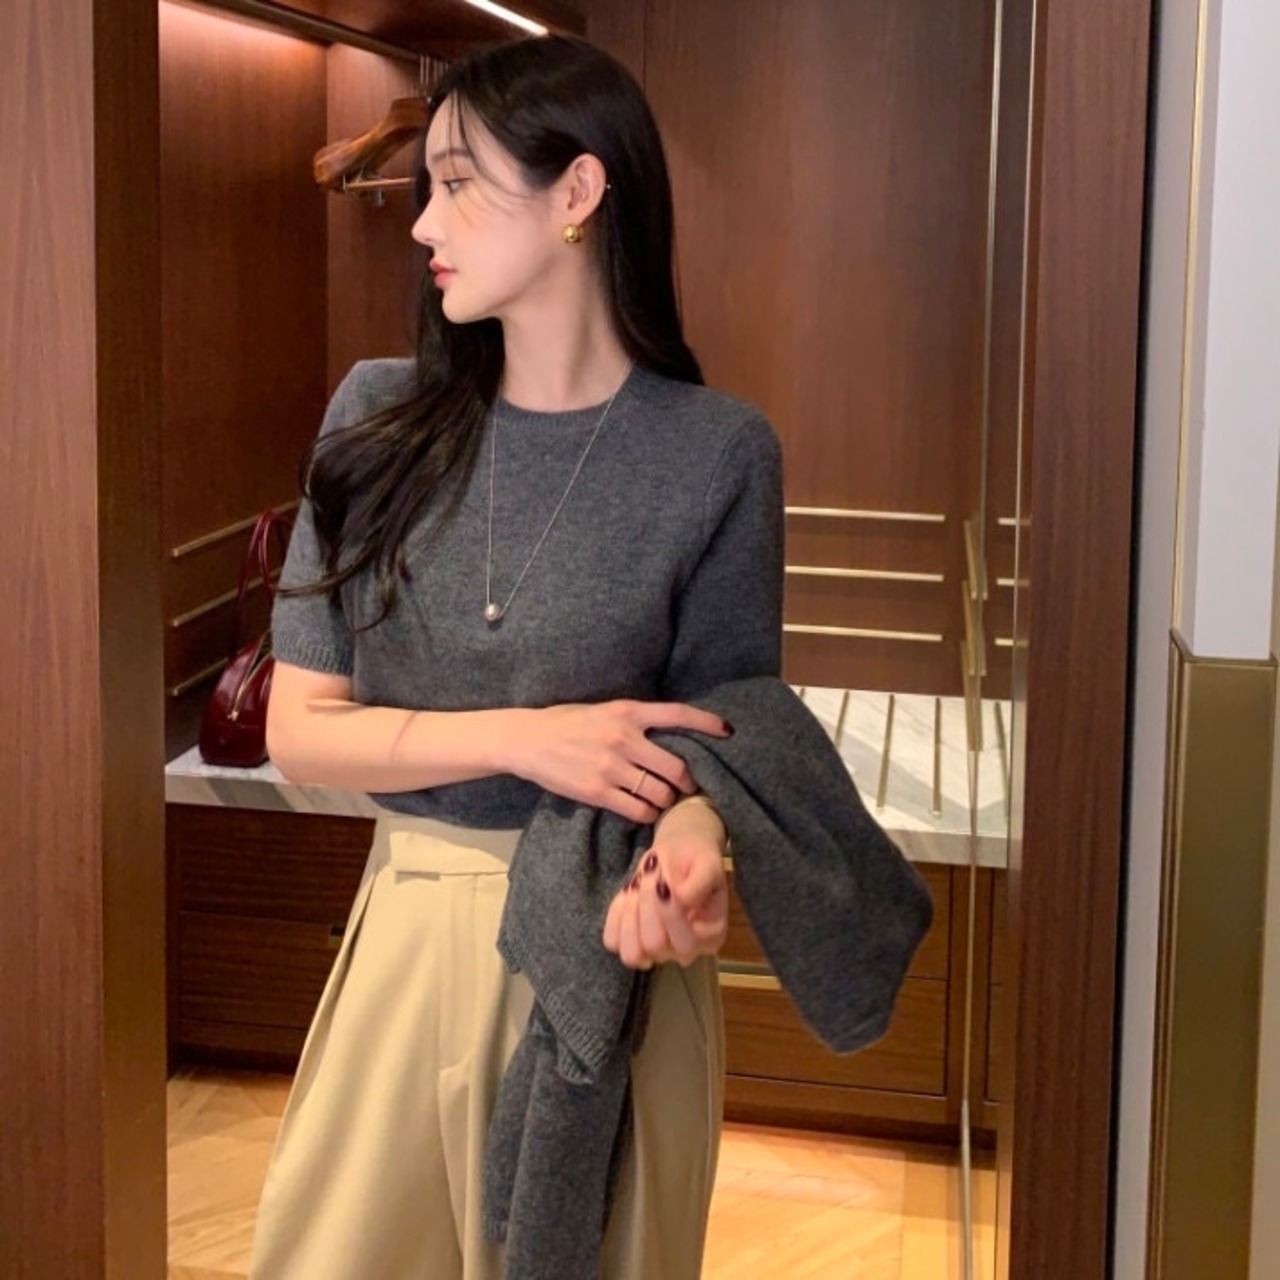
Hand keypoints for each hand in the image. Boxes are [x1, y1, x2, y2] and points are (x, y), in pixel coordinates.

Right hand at [503, 700, 731, 822]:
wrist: (528, 739)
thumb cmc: (567, 722)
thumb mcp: (603, 710)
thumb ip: (634, 721)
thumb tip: (669, 734)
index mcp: (627, 711)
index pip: (678, 714)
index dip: (707, 723)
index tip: (727, 731)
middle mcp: (624, 737)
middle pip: (676, 766)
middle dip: (689, 781)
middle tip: (689, 787)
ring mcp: (611, 766)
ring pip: (660, 792)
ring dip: (668, 800)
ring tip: (665, 801)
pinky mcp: (598, 791)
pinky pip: (637, 809)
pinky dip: (648, 814)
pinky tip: (646, 812)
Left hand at [602, 824, 729, 968]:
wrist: (678, 856)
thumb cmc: (696, 861)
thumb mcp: (708, 864)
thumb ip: (700, 884)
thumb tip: (681, 900)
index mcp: (710, 938)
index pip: (685, 944)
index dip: (669, 912)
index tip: (664, 882)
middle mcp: (684, 952)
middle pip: (655, 945)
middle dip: (648, 905)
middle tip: (650, 876)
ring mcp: (656, 951)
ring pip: (632, 954)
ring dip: (630, 916)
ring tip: (637, 888)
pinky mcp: (631, 942)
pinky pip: (613, 941)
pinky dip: (616, 916)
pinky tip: (627, 895)